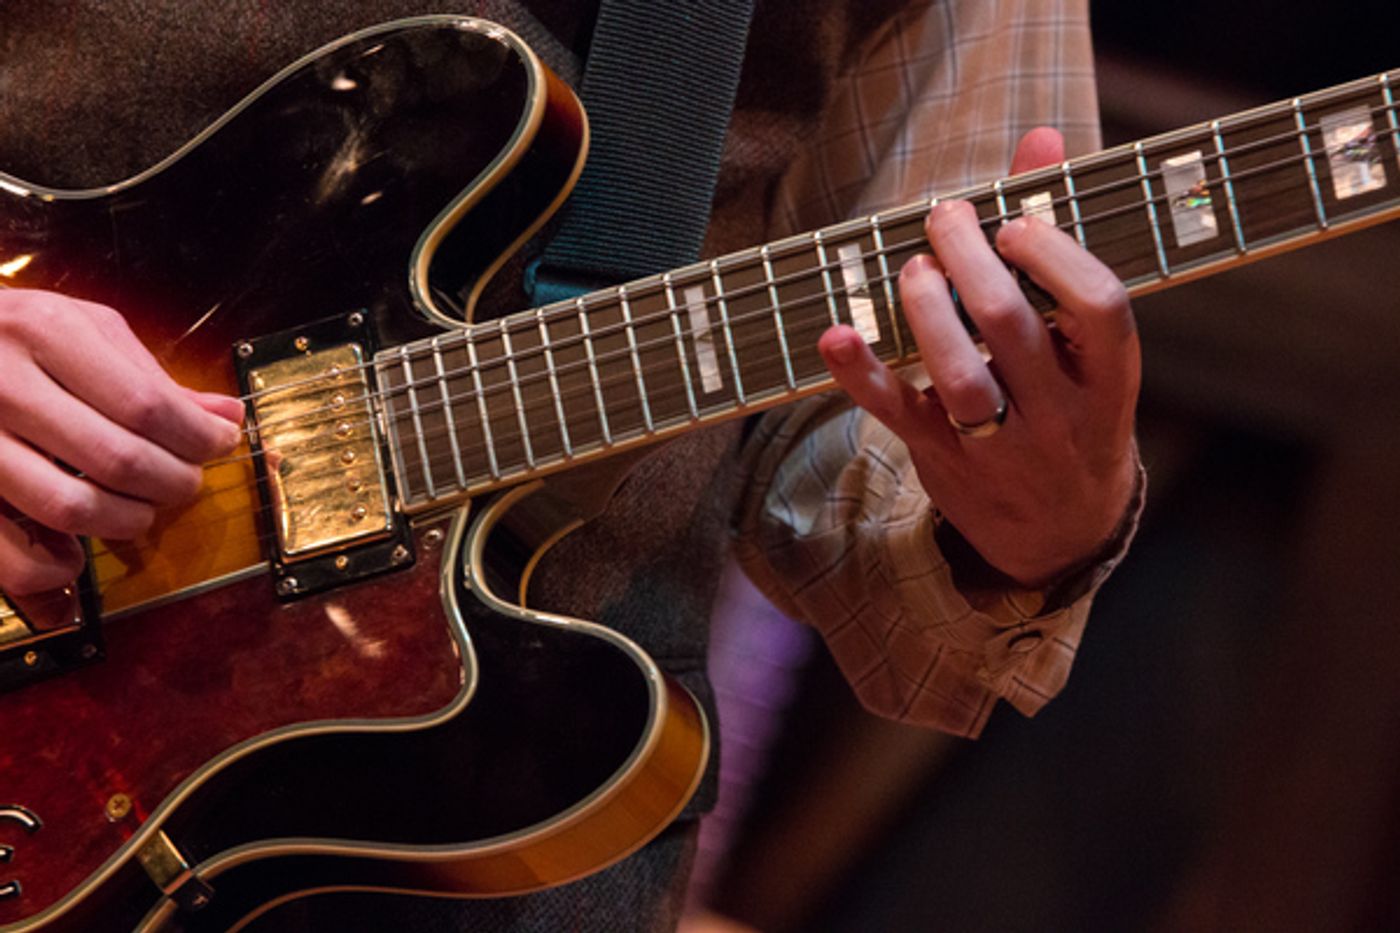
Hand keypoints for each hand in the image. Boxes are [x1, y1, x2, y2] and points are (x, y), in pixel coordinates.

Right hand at [0, 289, 243, 594]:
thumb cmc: (10, 335)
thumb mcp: (81, 328)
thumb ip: (150, 375)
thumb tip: (226, 416)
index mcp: (44, 331)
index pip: (147, 405)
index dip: (198, 437)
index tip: (220, 444)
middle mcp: (2, 383)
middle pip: (120, 458)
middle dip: (174, 481)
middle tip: (184, 481)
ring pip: (72, 506)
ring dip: (127, 521)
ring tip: (140, 509)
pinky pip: (10, 556)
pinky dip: (53, 569)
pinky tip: (72, 556)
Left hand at [819, 128, 1140, 587]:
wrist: (1061, 535)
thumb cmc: (1073, 408)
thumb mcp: (1086, 343)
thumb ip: (1060, 240)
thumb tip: (1042, 138)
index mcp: (1111, 380)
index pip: (1101, 308)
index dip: (1056, 256)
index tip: (1016, 222)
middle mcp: (1061, 417)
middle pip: (1012, 329)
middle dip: (972, 263)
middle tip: (945, 218)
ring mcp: (1002, 448)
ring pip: (958, 377)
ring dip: (926, 313)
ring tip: (912, 269)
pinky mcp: (944, 464)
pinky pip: (899, 416)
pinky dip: (861, 376)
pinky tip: (837, 334)